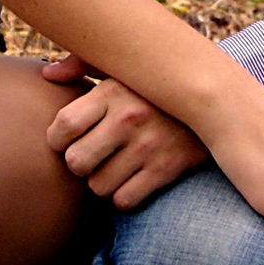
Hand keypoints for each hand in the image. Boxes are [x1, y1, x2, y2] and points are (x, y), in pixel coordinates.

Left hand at [45, 72, 209, 208]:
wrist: (215, 101)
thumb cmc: (154, 85)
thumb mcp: (123, 67)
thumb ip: (82, 64)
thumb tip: (48, 75)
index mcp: (113, 90)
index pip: (63, 125)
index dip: (57, 138)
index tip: (66, 138)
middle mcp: (129, 118)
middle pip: (76, 162)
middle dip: (79, 163)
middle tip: (90, 156)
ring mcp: (150, 145)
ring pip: (98, 186)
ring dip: (101, 182)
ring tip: (112, 166)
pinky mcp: (167, 169)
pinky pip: (124, 200)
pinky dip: (123, 195)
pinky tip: (131, 179)